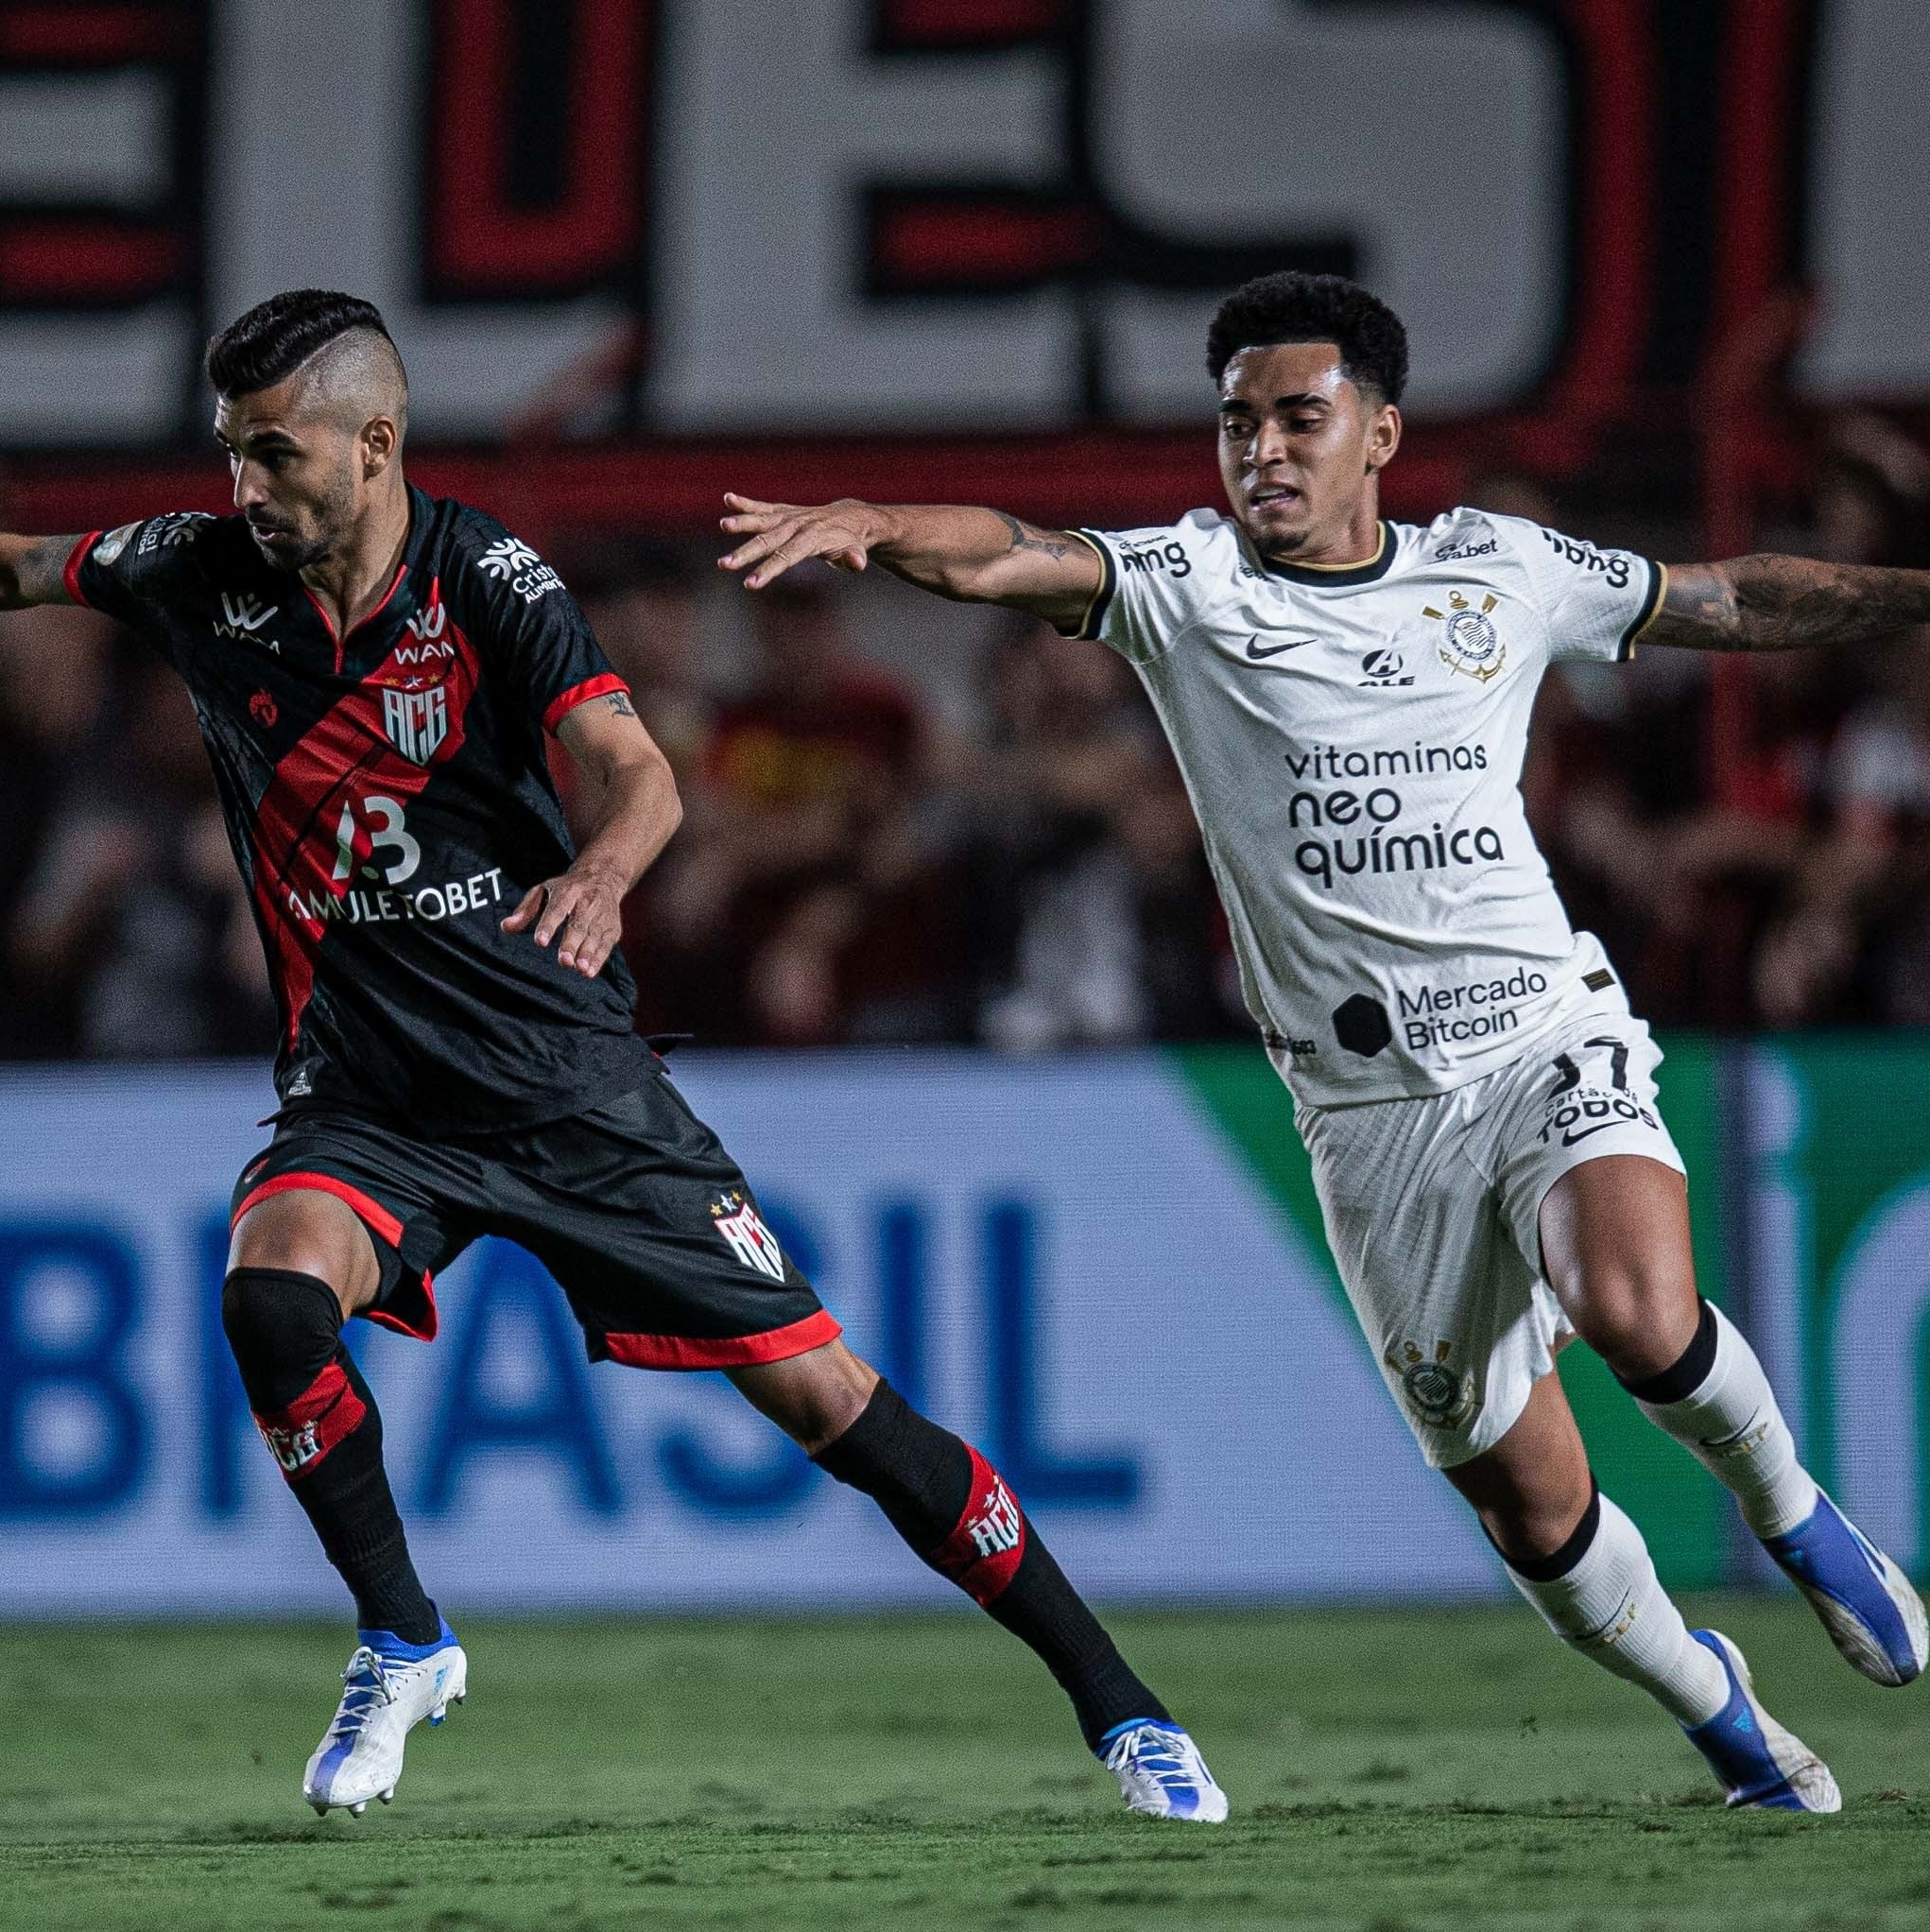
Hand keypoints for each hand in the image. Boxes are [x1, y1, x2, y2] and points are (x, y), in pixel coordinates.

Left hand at [500, 862, 625, 976]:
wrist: (604, 877)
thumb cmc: (567, 888)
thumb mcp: (543, 891)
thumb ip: (525, 910)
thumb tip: (506, 927)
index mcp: (567, 891)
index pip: (556, 909)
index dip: (548, 925)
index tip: (540, 942)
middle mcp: (587, 902)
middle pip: (578, 925)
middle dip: (571, 943)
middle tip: (563, 960)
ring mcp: (602, 916)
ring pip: (594, 936)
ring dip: (588, 954)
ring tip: (579, 968)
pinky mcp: (612, 928)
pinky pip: (606, 945)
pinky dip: (599, 959)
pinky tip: (589, 972)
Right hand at [718, 493, 882, 589]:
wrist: (849, 518)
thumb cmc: (850, 542)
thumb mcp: (856, 552)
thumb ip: (854, 558)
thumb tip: (857, 562)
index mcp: (812, 538)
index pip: (786, 556)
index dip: (768, 570)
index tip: (749, 584)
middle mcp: (797, 524)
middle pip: (768, 540)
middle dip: (745, 553)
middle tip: (724, 565)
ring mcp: (788, 516)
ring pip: (761, 520)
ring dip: (741, 523)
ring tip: (723, 525)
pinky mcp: (782, 511)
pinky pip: (762, 507)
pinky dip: (745, 503)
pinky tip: (728, 498)